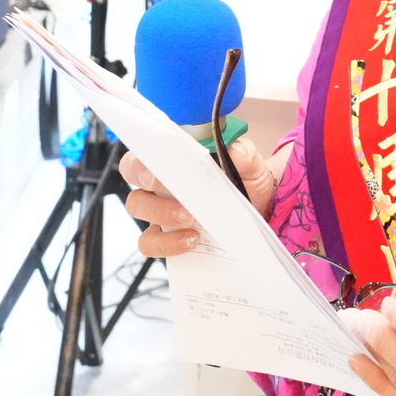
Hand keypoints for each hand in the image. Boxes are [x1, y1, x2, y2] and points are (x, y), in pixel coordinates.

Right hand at [120, 140, 280, 258]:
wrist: (259, 210)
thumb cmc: (245, 179)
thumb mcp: (250, 164)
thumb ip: (242, 154)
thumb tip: (232, 151)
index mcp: (173, 160)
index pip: (141, 156)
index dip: (140, 166)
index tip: (156, 176)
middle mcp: (160, 185)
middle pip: (136, 190)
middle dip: (154, 202)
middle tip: (183, 210)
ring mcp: (161, 211)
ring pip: (140, 216)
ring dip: (161, 220)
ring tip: (191, 224)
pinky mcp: (167, 235)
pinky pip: (151, 243)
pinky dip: (167, 244)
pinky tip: (191, 241)